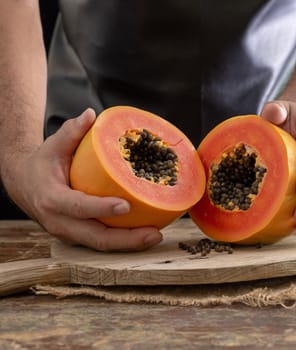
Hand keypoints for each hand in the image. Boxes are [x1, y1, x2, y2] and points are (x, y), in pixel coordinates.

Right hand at [3, 109, 162, 250]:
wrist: (22, 185)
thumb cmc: (42, 164)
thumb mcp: (53, 146)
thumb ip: (71, 131)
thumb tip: (91, 114)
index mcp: (52, 199)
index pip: (79, 207)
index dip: (102, 208)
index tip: (126, 206)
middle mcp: (60, 222)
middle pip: (95, 238)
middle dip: (126, 239)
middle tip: (154, 233)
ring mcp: (69, 234)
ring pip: (101, 245)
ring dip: (130, 244)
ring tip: (155, 236)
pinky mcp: (78, 237)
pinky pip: (102, 243)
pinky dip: (124, 241)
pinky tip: (146, 235)